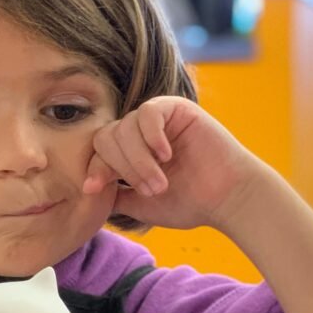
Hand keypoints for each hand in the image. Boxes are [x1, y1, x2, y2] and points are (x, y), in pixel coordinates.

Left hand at [83, 96, 262, 231]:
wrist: (226, 198)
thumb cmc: (189, 203)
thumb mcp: (140, 204)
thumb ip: (114, 194)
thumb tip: (86, 190)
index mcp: (130, 153)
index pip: (99, 152)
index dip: (94, 168)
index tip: (92, 189)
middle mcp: (140, 133)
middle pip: (107, 137)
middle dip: (123, 168)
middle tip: (150, 189)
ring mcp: (158, 119)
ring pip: (125, 128)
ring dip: (140, 160)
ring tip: (161, 181)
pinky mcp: (176, 108)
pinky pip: (148, 112)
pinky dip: (152, 136)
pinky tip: (166, 155)